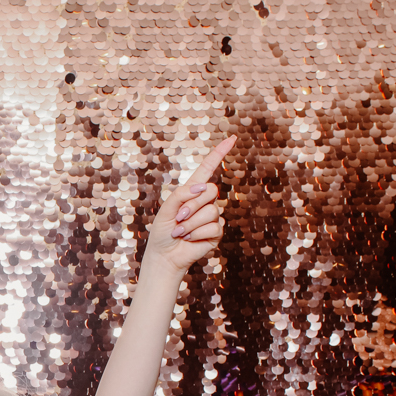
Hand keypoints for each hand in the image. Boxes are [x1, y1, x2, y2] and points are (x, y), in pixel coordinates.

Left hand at [142, 135, 235, 273]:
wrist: (165, 255)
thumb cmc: (163, 232)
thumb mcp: (166, 209)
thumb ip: (180, 194)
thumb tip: (202, 187)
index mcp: (192, 192)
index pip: (207, 169)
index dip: (219, 154)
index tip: (232, 139)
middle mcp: (205, 202)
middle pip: (212, 190)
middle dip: (192, 205)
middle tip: (179, 218)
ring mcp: (212, 217)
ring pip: (211, 211)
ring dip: (191, 224)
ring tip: (180, 232)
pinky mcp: (216, 232)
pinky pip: (213, 227)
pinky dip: (197, 233)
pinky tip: (189, 239)